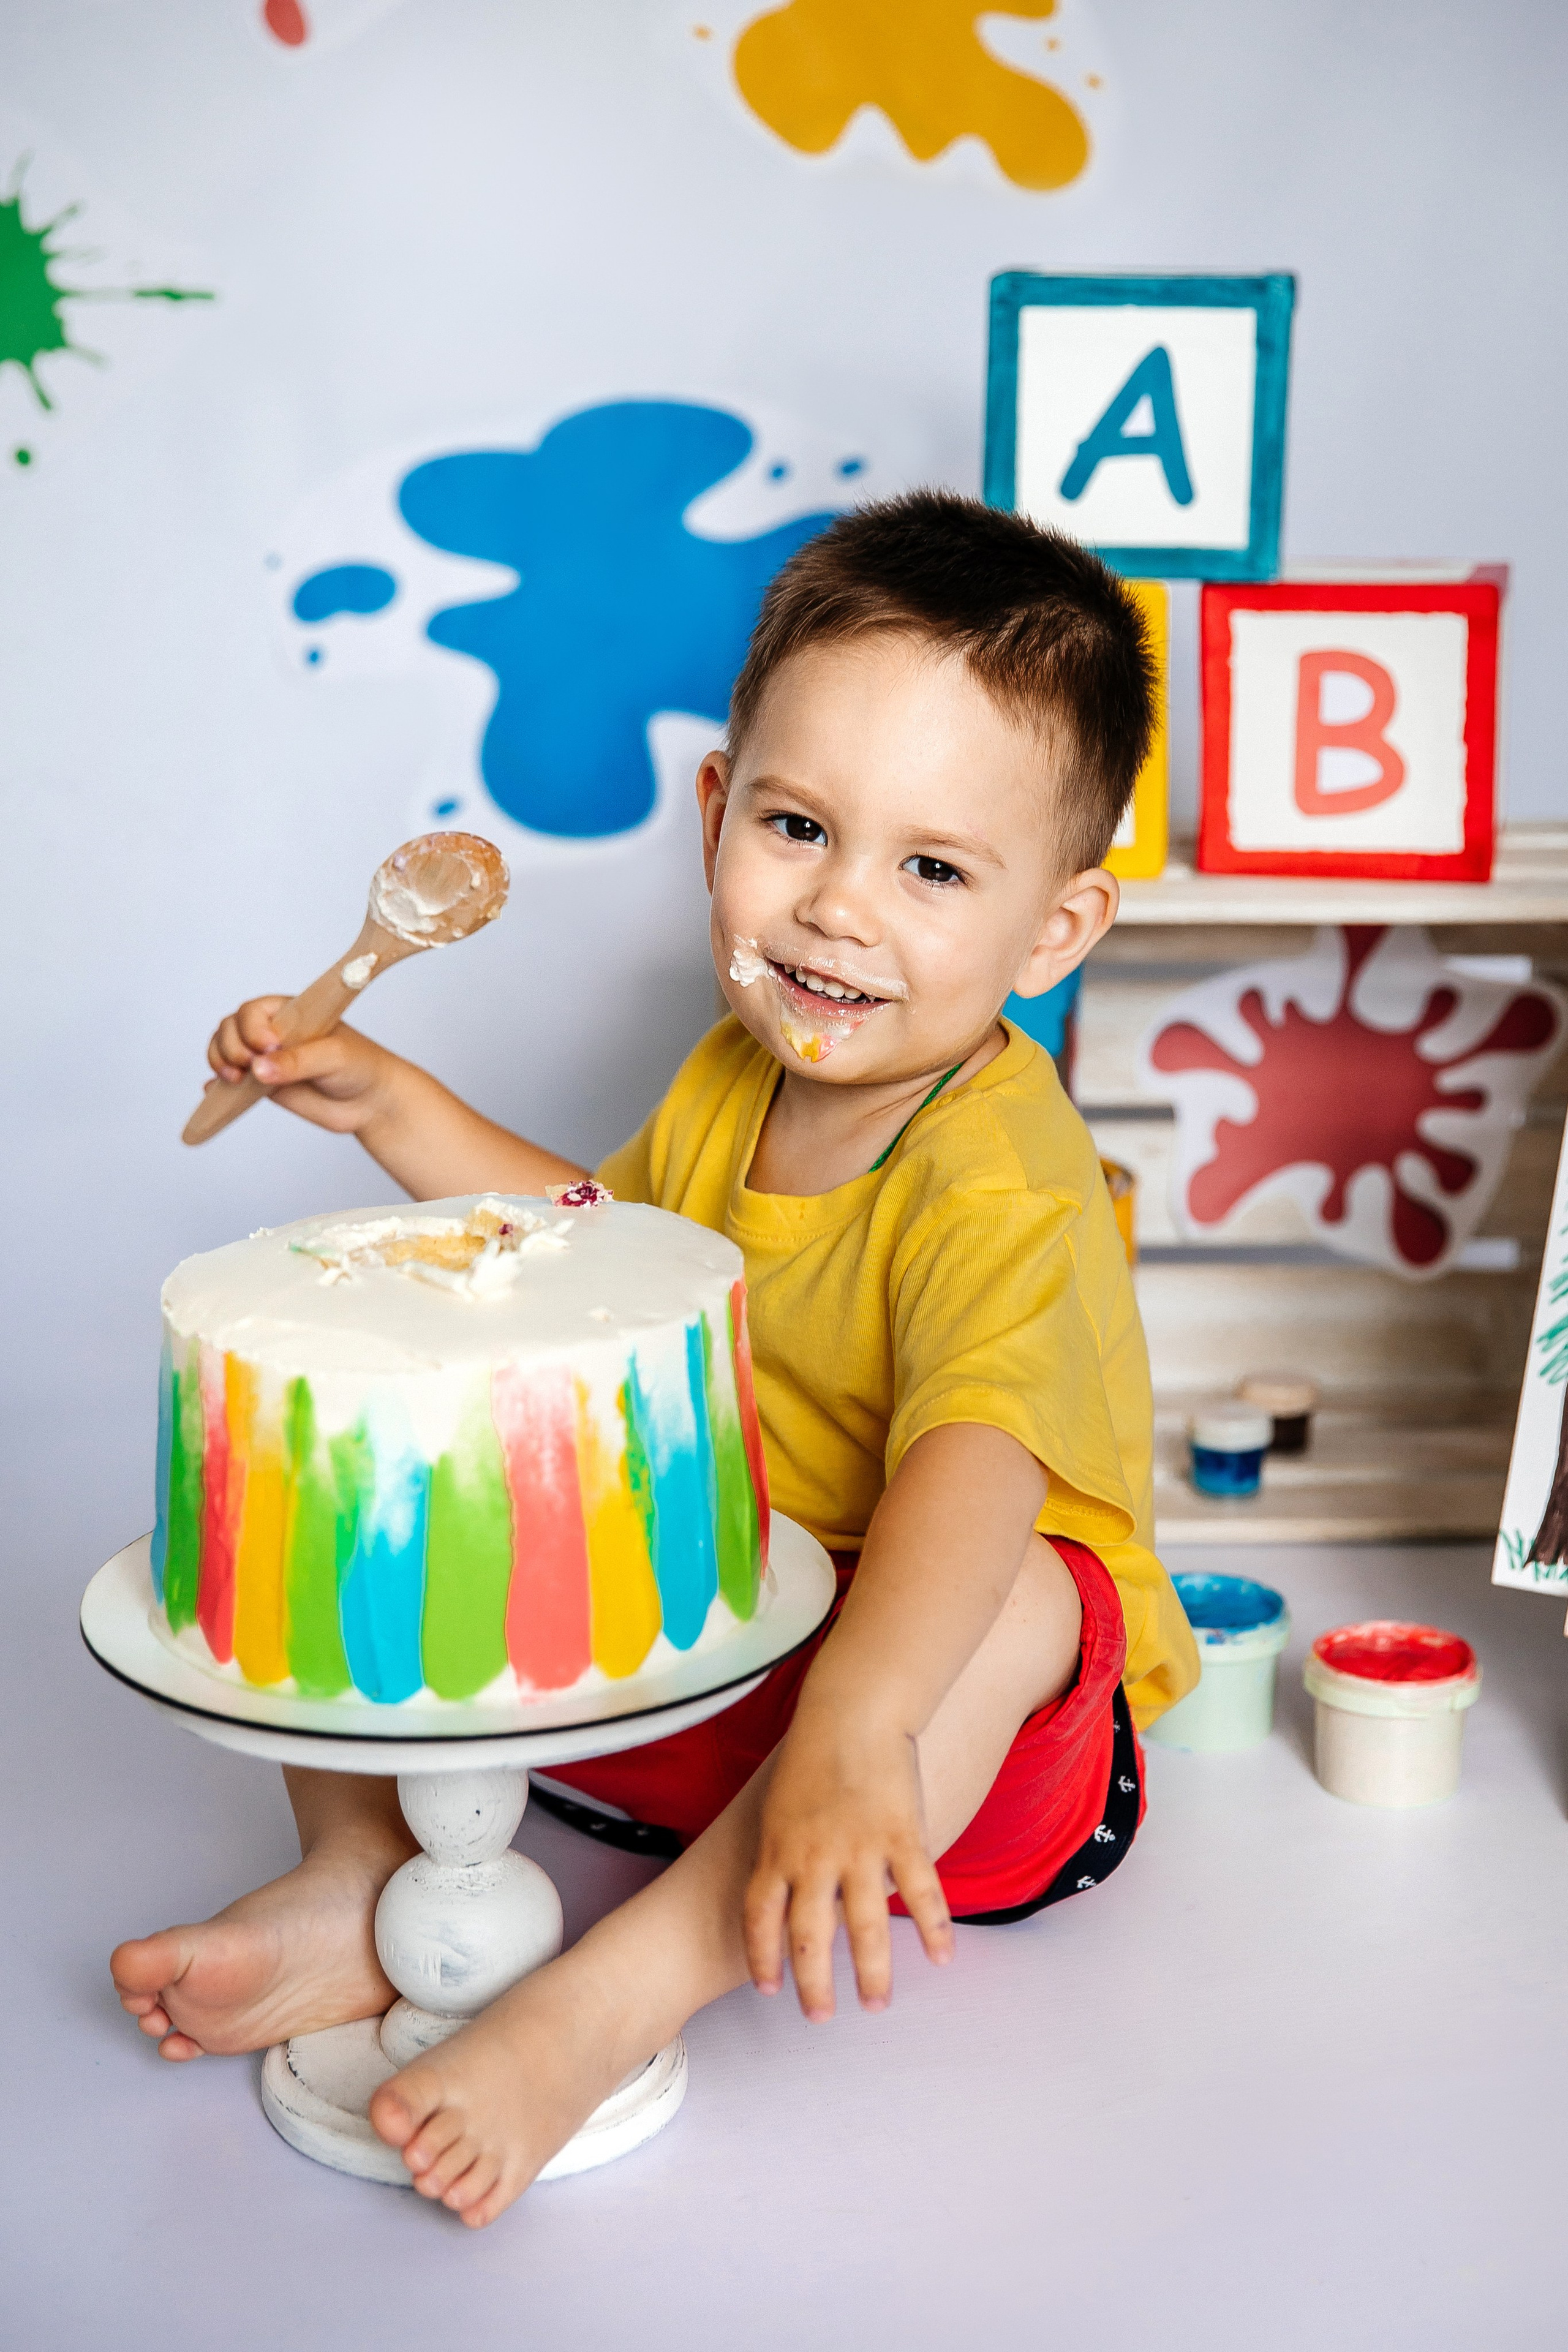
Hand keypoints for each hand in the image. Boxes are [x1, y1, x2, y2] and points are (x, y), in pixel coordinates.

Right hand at [204, 995, 394, 1134]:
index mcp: (290, 1013)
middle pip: (230, 1029)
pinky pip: (230, 1082)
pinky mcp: (263, 1085)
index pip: (252, 1011)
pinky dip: (217, 1086)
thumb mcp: (333, 1057)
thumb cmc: (360, 1066)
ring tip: (236, 1079)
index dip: (251, 1028)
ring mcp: (265, 1058)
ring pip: (225, 1051)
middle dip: (230, 1047)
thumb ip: (296, 1061)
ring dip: (220, 1062)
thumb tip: (259, 1069)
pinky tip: (215, 1091)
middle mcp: (272, 1032)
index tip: (268, 1046)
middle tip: (250, 1067)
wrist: (371, 1102)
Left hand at [743, 1703, 953, 2020]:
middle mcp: (814, 1857)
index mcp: (778, 1849)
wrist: (852, 1711)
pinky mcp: (901, 1836)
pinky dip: (933, 1928)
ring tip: (877, 2004)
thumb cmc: (812, 1756)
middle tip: (820, 2017)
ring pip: (864, 1926)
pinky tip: (942, 1958)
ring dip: (871, 1972)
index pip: (761, 1917)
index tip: (769, 1989)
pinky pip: (920, 1892)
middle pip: (808, 1936)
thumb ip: (785, 1854)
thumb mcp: (780, 1807)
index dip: (762, 1956)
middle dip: (813, 1984)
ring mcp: (858, 1849)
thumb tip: (788, 1896)